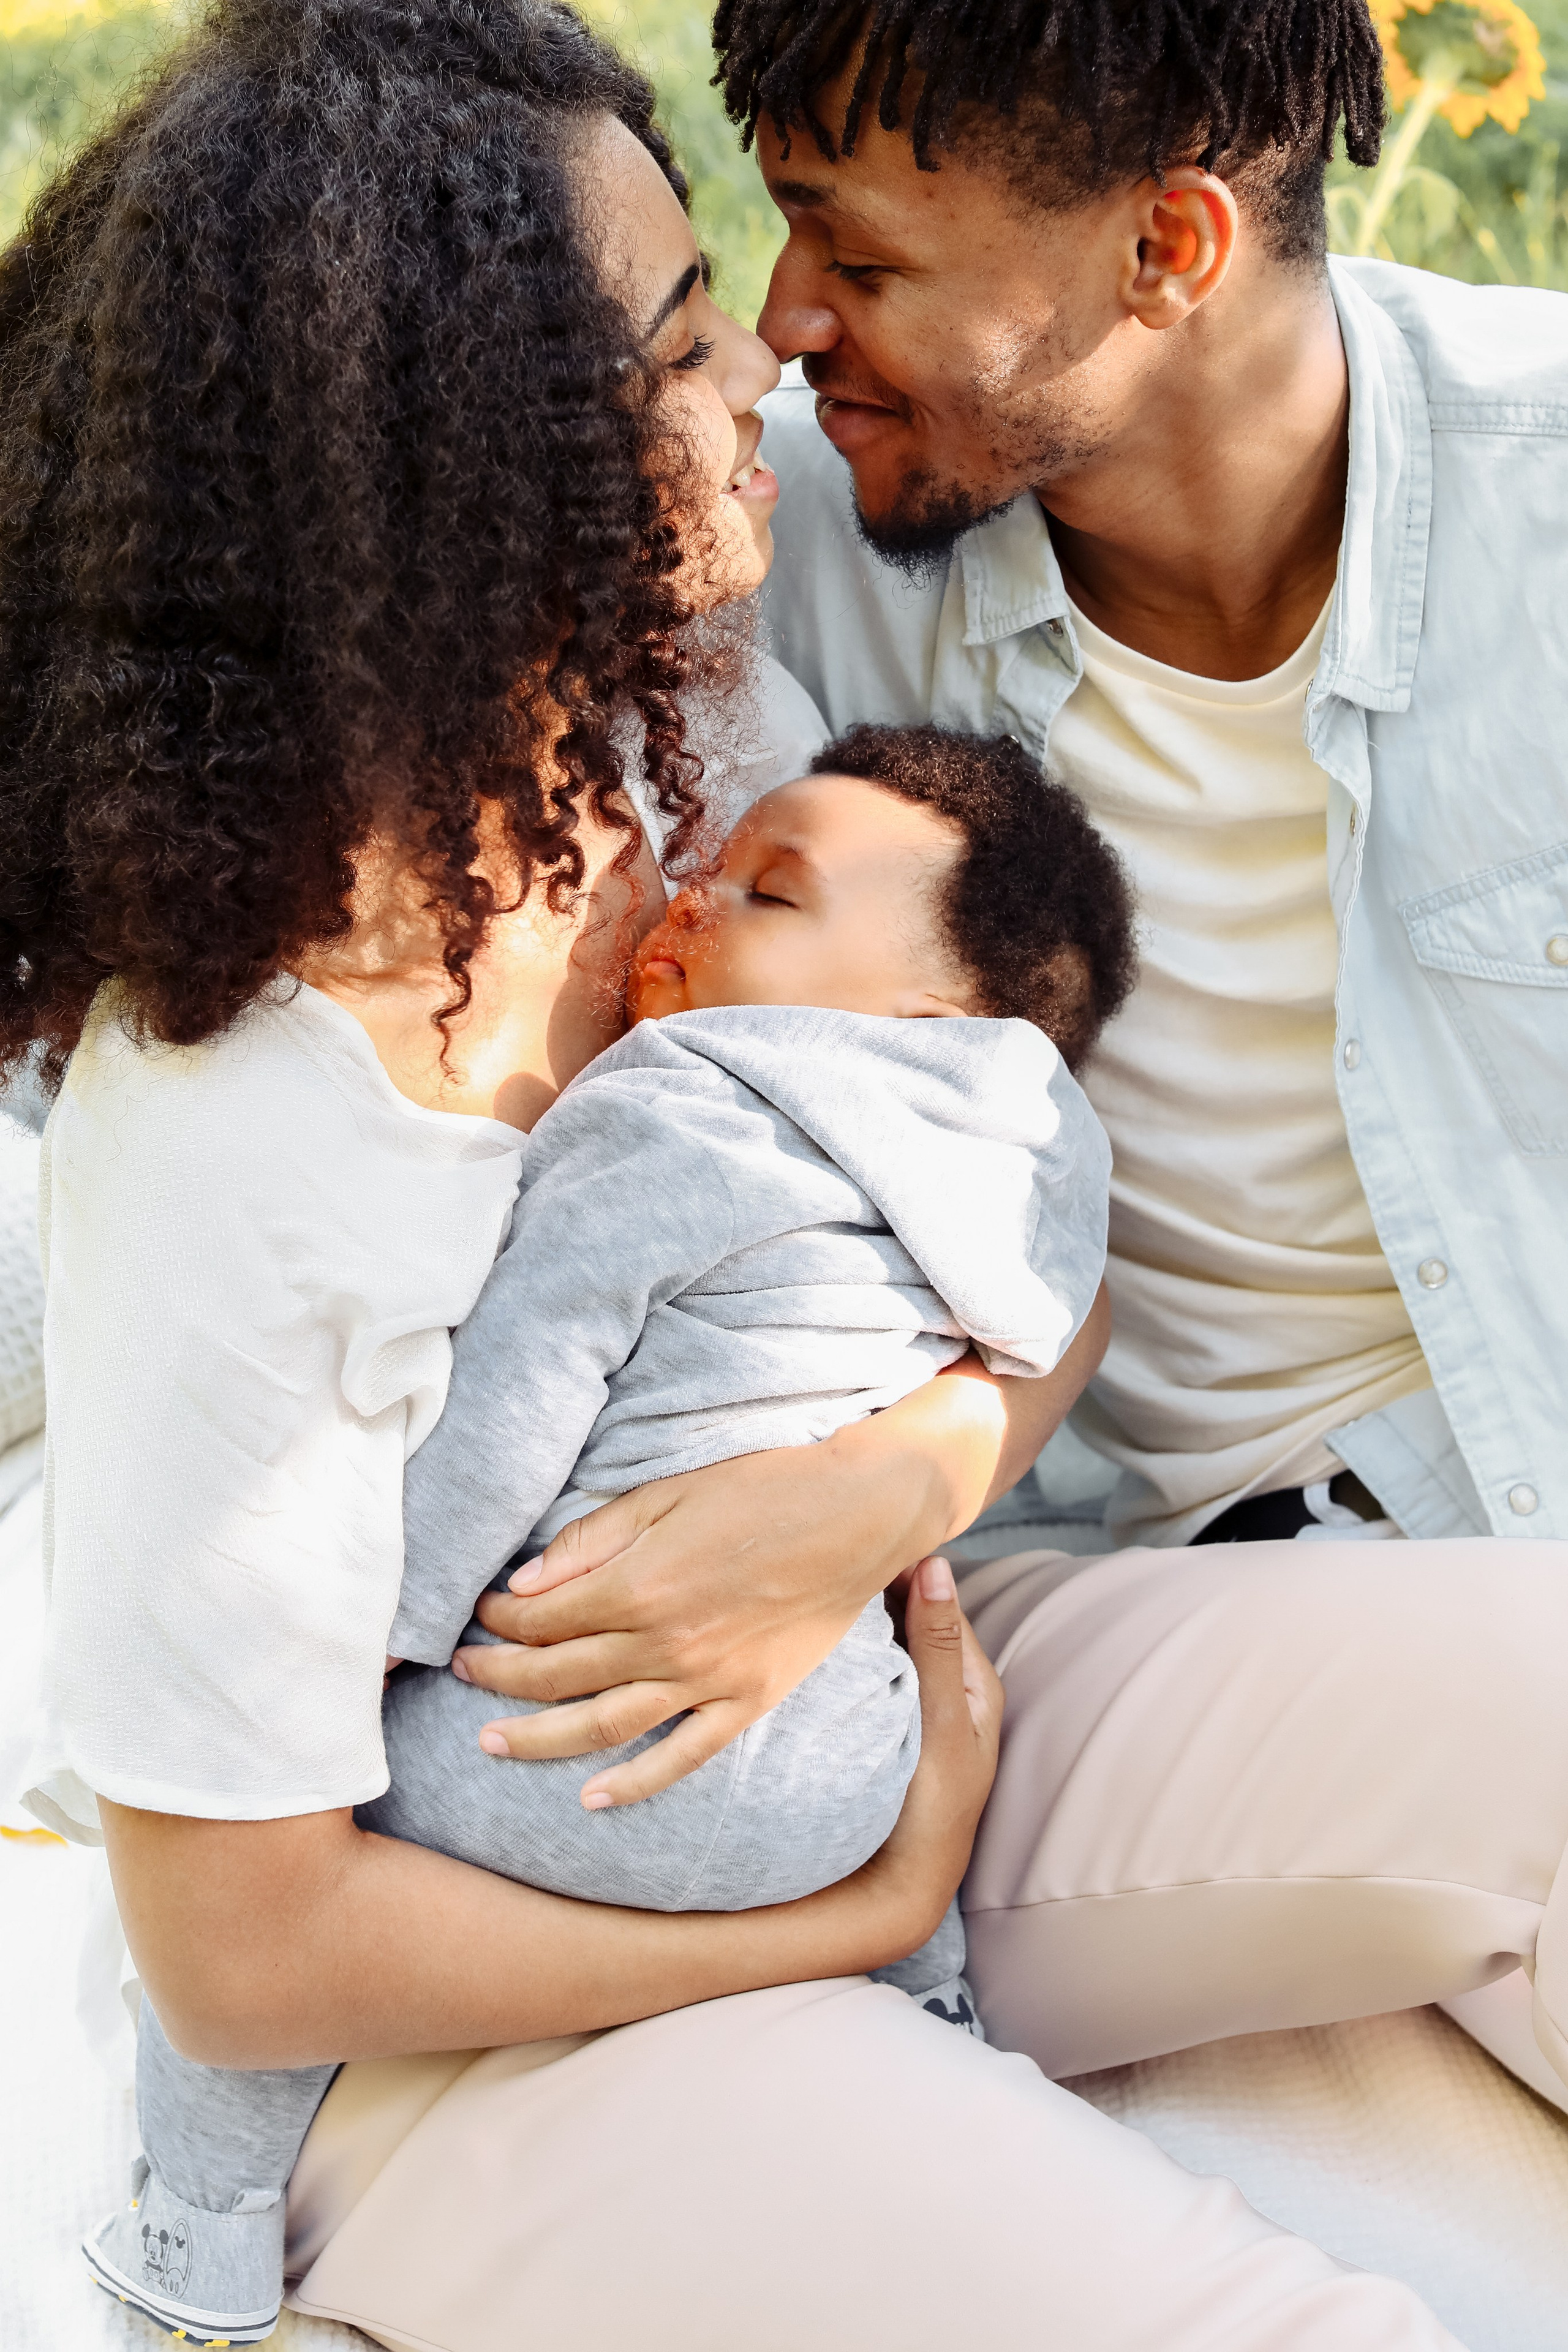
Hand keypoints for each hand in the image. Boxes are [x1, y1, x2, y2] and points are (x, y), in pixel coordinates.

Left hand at [456, 1309, 1103, 1805]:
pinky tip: (591, 1799)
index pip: (544, 1617)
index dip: (502, 1618)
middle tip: (463, 1673)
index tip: (481, 1613)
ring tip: (489, 1745)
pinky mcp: (748, 1701)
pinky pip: (682, 1757)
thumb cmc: (765, 1489)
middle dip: (500, 1674)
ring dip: (538, 1739)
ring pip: (603, 1726)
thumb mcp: (670, 1493)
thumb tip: (523, 1583)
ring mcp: (710, 1680)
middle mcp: (668, 1642)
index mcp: (642, 1583)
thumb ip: (593, 1541)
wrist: (860, 1513)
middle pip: (559, 1673)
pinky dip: (634, 1784)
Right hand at [850, 1556, 1003, 1963]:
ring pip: (885, 1644)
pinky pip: (865, 1673)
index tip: (865, 1534)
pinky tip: (812, 1637)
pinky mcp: (879, 1727)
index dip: (907, 1567)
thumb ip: (939, 1645)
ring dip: (859, 1618)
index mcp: (975, 1682)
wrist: (900, 1887)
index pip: (940, 1601)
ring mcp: (910, 1708)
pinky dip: (847, 1651)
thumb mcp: (944, 1722)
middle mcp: (946, 1689)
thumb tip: (936, 1563)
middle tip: (831, 1549)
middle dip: (879, 1586)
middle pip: (911, 1619)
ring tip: (816, 1582)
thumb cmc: (934, 1808)